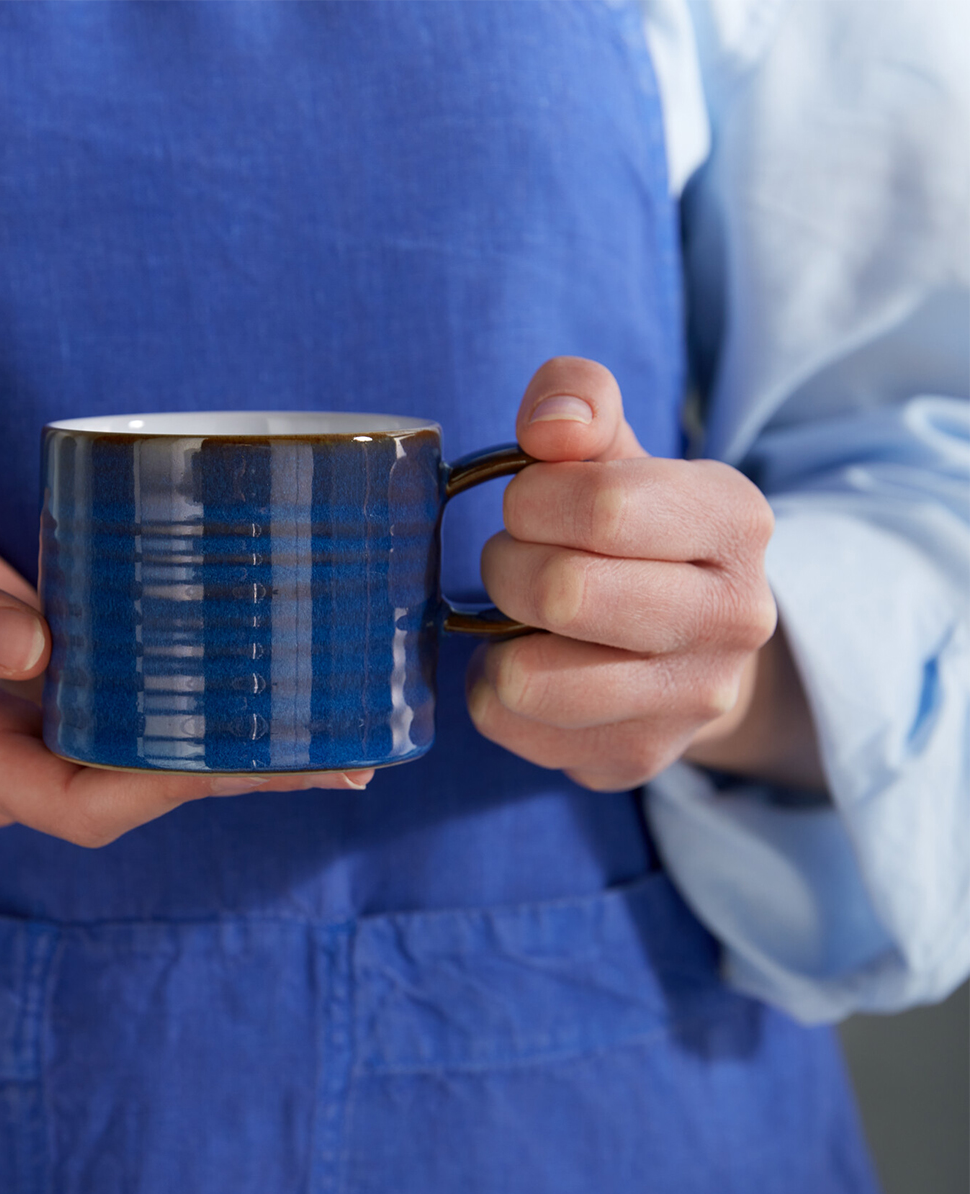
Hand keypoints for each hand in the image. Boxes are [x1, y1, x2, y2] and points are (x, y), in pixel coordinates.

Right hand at [0, 493, 371, 843]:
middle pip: (140, 795)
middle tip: (336, 757)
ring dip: (244, 754)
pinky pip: (150, 711)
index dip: (156, 792)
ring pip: (155, 761)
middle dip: (235, 783)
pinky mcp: (74, 688)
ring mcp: (50, 729)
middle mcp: (22, 758)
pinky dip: (212, 705)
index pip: (75, 805)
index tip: (232, 759)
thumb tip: (35, 646)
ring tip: (342, 735)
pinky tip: (278, 685)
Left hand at [466, 357, 821, 791]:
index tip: (529, 503)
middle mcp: (734, 618)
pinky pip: (510, 725)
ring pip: (530, 679)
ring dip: (495, 637)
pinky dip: (492, 690)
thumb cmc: (633, 534)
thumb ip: (578, 401)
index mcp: (736, 520)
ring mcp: (691, 701)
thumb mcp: (615, 450)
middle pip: (565, 592)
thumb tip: (549, 425)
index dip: (533, 498)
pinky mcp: (635, 757)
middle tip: (513, 560)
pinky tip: (527, 665)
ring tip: (518, 618)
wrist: (690, 647)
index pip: (606, 504)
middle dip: (508, 566)